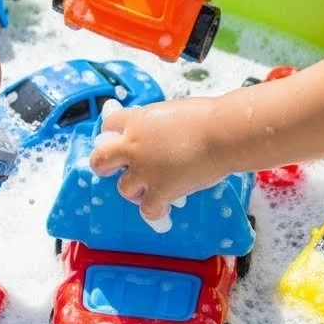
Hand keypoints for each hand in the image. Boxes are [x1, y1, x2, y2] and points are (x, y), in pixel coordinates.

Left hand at [89, 100, 229, 221]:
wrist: (223, 133)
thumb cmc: (206, 118)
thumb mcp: (170, 112)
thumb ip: (153, 125)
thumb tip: (151, 135)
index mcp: (137, 121)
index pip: (108, 126)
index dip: (112, 135)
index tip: (122, 141)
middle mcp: (134, 146)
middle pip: (100, 159)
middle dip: (106, 166)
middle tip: (119, 169)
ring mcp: (145, 170)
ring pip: (124, 189)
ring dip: (136, 190)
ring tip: (152, 188)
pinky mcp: (162, 190)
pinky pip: (148, 210)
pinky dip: (156, 212)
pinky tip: (166, 207)